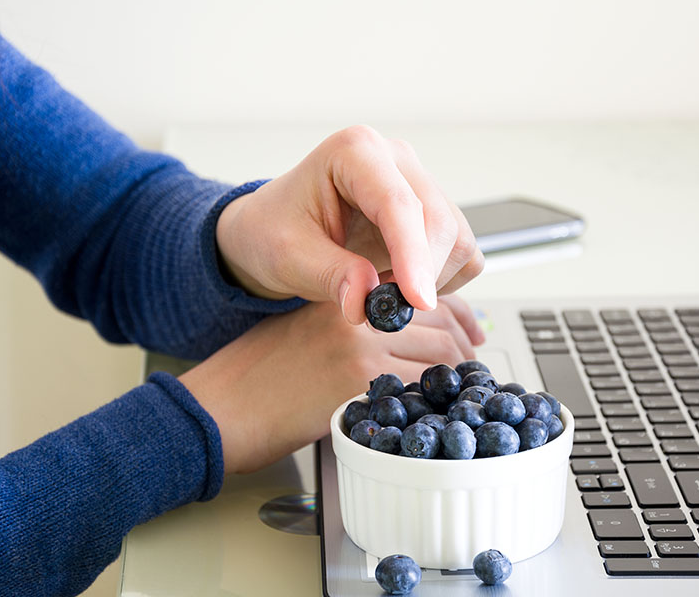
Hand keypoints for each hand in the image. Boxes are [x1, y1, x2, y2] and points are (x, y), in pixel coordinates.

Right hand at [179, 295, 484, 474]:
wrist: (227, 406)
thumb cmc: (264, 373)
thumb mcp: (314, 329)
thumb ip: (363, 323)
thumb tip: (419, 335)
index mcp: (347, 293)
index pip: (423, 293)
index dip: (457, 312)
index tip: (468, 328)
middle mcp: (357, 313)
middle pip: (440, 320)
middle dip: (463, 344)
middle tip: (470, 360)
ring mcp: (361, 344)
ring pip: (440, 354)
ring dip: (456, 374)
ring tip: (455, 387)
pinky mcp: (360, 381)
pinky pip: (422, 385)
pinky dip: (436, 396)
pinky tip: (433, 404)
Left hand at [215, 125, 484, 324]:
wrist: (276, 229)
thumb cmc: (275, 232)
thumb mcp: (289, 257)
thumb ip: (331, 276)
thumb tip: (368, 302)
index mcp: (354, 152)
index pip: (398, 204)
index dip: (412, 256)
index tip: (417, 301)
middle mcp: (395, 159)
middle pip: (439, 221)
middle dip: (422, 274)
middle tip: (385, 310)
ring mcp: (419, 183)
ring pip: (458, 239)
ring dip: (432, 279)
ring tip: (383, 292)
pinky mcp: (434, 209)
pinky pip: (463, 251)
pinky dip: (444, 279)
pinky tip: (402, 283)